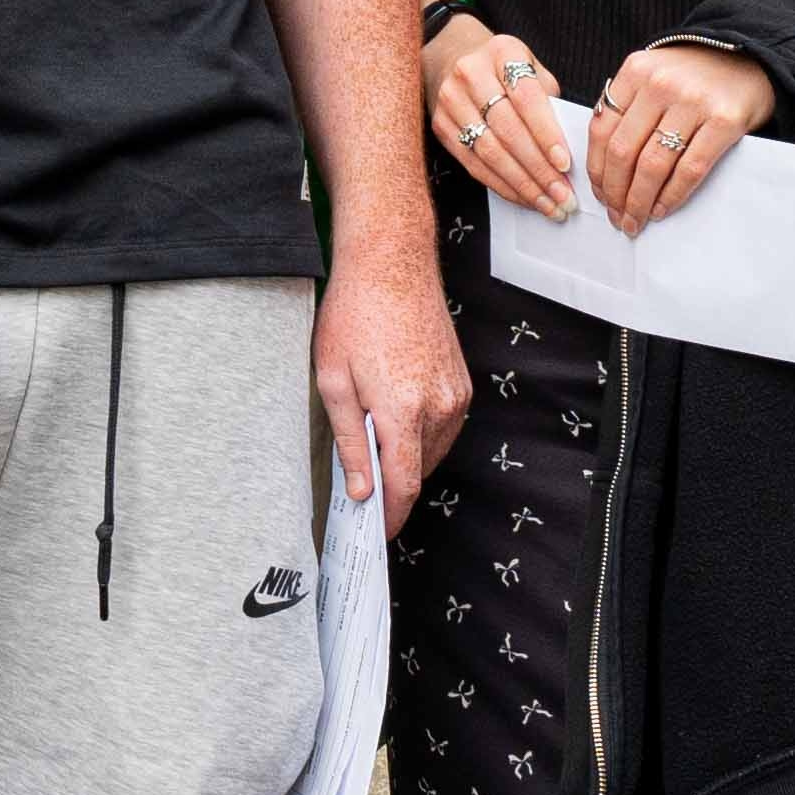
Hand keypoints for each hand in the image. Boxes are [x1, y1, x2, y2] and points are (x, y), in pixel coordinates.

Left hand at [318, 245, 470, 525]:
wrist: (391, 262)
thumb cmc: (355, 314)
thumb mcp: (333, 382)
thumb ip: (350, 443)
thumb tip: (361, 490)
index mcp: (403, 410)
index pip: (404, 486)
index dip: (391, 516)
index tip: (378, 532)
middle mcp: (438, 406)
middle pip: (419, 470)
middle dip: (392, 483)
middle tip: (361, 480)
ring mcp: (455, 394)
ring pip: (433, 450)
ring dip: (406, 456)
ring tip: (373, 431)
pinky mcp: (461, 382)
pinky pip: (444, 426)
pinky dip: (421, 433)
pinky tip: (395, 411)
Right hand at [425, 11, 577, 218]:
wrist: (456, 58)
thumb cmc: (507, 70)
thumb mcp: (533, 69)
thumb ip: (550, 102)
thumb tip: (570, 153)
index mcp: (502, 52)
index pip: (527, 98)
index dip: (547, 134)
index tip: (566, 164)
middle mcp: (470, 73)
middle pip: (508, 130)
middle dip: (540, 169)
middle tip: (565, 197)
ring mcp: (451, 101)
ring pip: (490, 153)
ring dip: (524, 185)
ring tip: (550, 205)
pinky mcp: (441, 126)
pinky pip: (474, 165)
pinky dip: (503, 186)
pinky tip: (525, 198)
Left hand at [590, 41, 776, 232]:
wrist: (748, 58)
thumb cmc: (693, 75)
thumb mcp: (653, 75)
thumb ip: (628, 107)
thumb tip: (604, 168)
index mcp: (635, 71)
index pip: (602, 130)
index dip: (597, 170)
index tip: (600, 195)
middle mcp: (660, 83)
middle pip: (624, 152)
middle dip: (616, 193)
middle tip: (617, 217)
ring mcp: (693, 101)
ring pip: (653, 165)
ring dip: (640, 201)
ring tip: (636, 220)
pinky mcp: (725, 120)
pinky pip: (690, 169)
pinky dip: (672, 196)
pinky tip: (663, 209)